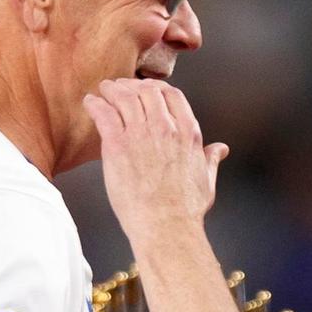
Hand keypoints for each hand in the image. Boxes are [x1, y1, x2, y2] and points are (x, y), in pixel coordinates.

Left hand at [83, 79, 227, 249]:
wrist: (165, 225)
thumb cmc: (185, 210)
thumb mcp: (206, 180)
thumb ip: (211, 159)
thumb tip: (220, 149)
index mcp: (187, 133)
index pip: (172, 95)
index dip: (157, 88)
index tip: (148, 89)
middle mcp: (165, 127)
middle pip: (146, 91)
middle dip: (133, 85)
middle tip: (122, 88)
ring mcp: (140, 134)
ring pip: (124, 97)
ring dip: (112, 90)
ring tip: (104, 90)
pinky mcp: (118, 145)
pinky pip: (104, 113)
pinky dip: (96, 104)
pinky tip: (91, 102)